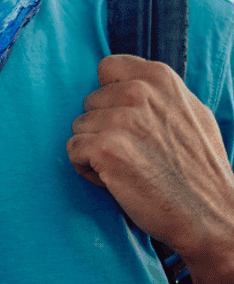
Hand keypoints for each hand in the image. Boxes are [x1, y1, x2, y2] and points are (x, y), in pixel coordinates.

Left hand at [66, 54, 233, 263]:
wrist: (211, 215)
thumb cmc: (199, 169)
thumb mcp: (191, 114)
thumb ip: (159, 94)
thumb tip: (128, 82)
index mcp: (160, 78)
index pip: (107, 67)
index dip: (110, 96)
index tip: (126, 118)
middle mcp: (138, 92)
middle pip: (89, 102)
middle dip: (102, 127)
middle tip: (134, 152)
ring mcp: (121, 119)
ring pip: (79, 127)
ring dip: (94, 150)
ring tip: (127, 167)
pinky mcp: (105, 147)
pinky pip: (72, 150)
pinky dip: (87, 169)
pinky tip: (115, 179)